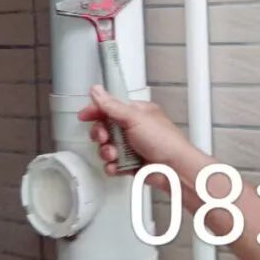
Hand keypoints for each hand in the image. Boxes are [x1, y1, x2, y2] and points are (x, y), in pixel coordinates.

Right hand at [78, 85, 203, 181]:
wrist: (174, 168)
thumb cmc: (164, 140)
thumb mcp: (135, 118)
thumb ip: (112, 106)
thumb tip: (97, 90)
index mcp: (136, 113)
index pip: (110, 108)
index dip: (96, 111)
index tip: (84, 116)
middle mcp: (133, 129)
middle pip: (105, 129)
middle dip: (100, 135)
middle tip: (104, 137)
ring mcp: (132, 147)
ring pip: (106, 148)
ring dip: (106, 152)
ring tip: (114, 154)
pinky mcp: (130, 164)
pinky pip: (112, 164)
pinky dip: (112, 166)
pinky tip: (117, 166)